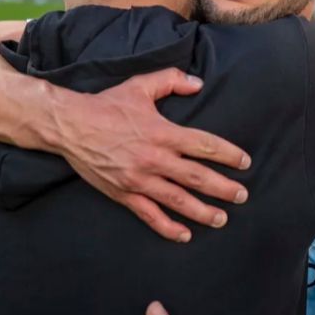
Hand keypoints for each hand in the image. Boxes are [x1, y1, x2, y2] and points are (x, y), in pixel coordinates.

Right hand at [54, 68, 251, 242]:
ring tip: (222, 219)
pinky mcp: (124, 193)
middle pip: (198, 177)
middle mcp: (155, 158)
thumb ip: (172, 80)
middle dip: (224, 188)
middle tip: (242, 196)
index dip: (228, 155)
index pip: (204, 145)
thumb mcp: (140, 85)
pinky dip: (168, 227)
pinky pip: (150, 215)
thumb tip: (198, 83)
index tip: (245, 162)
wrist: (70, 125)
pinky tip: (184, 234)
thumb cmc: (107, 105)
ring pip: (178, 201)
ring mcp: (139, 179)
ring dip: (203, 211)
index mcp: (163, 132)